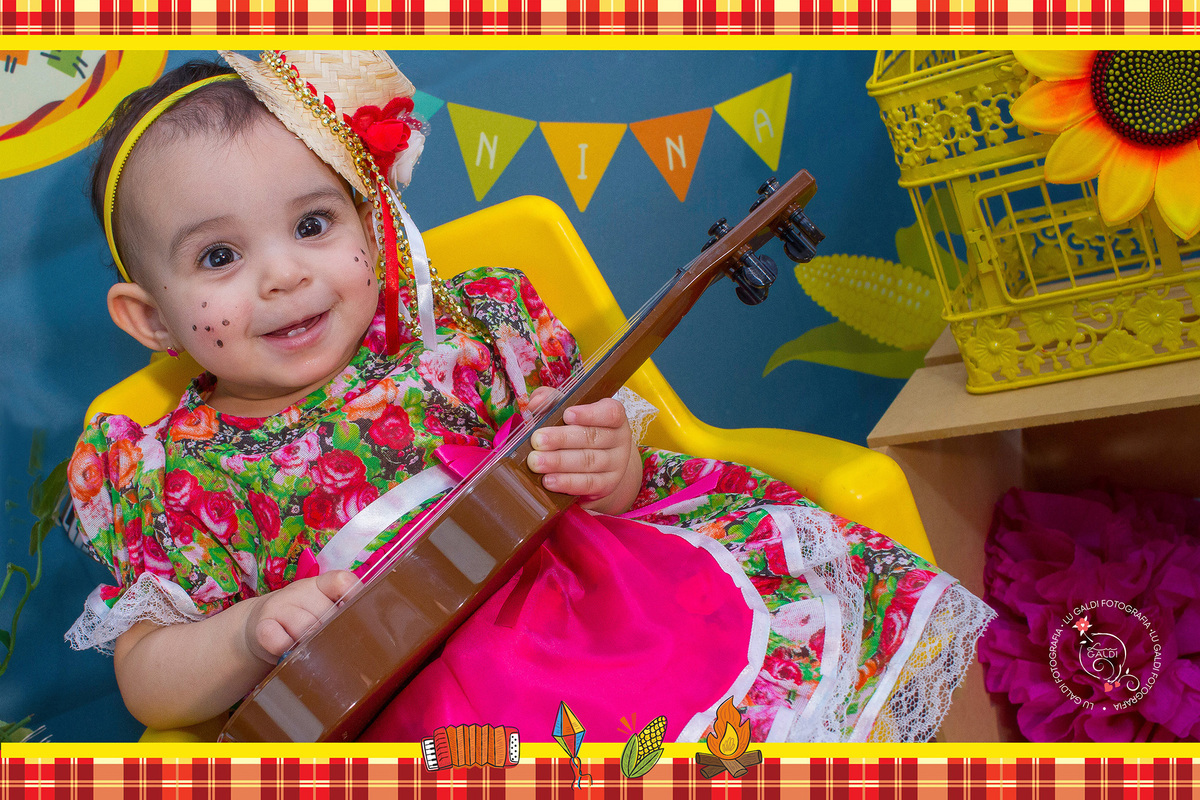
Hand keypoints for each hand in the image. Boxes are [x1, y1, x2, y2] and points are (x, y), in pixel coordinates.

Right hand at [242, 570, 358, 663]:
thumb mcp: (322, 606)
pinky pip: (280, 642)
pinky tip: (287, 651)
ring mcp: (279, 606)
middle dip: (331, 632)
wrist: (259, 625)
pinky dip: (286, 649)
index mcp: (321, 584)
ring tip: (309, 647)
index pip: (342, 581)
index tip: (359, 615)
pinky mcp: (262, 627)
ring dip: (309, 644)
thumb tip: (371, 624)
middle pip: (326, 613)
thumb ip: (343, 609)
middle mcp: (299, 591)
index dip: (353, 596)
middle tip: (329, 641)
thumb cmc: (302, 617)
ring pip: (306, 629)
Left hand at [525, 386, 641, 513]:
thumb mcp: (569, 412)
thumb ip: (552, 401)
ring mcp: (617, 463)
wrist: (601, 467)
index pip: (609, 413)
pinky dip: (567, 482)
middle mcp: (619, 439)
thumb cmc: (579, 431)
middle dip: (561, 439)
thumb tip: (536, 403)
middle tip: (537, 440)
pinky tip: (548, 481)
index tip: (567, 414)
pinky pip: (588, 483)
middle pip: (592, 437)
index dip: (589, 414)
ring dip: (559, 462)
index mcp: (614, 416)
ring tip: (536, 462)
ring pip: (588, 461)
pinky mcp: (608, 485)